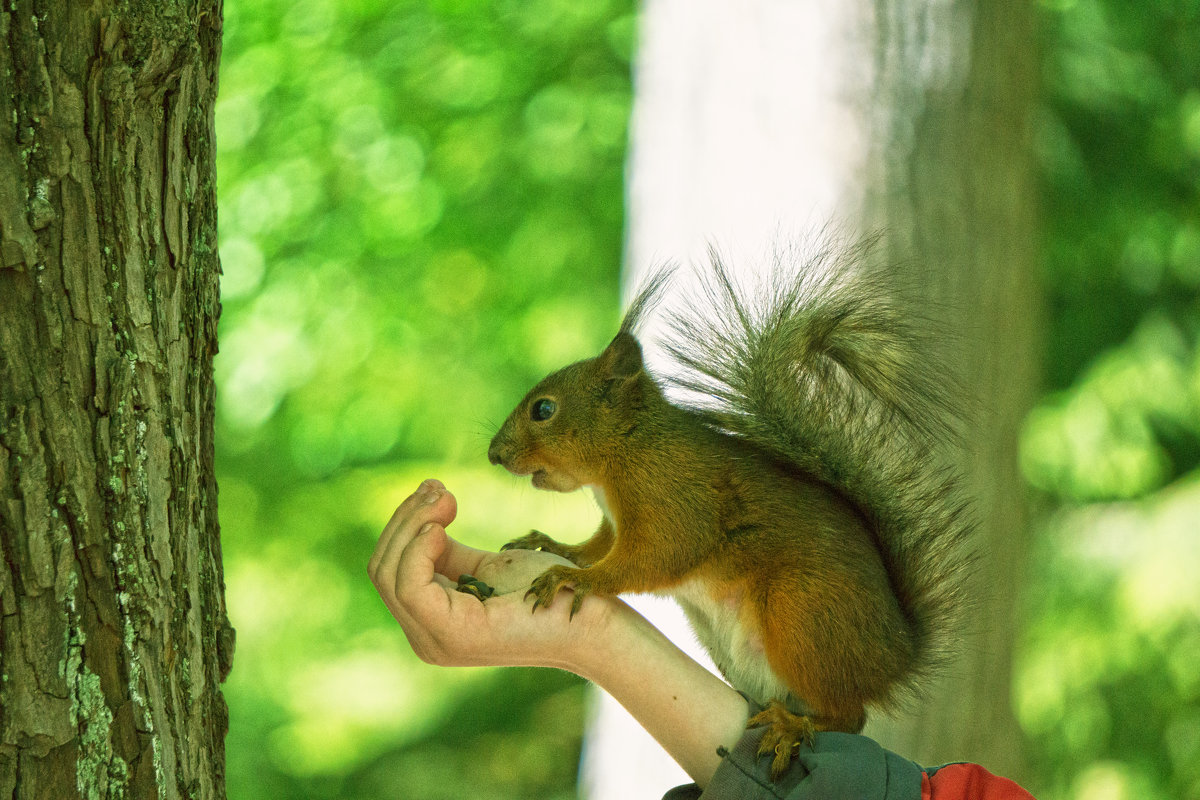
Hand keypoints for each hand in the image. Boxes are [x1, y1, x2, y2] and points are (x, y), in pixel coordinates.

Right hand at [367, 479, 613, 669]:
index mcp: (430, 623)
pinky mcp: (452, 634)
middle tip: (438, 490)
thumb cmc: (547, 590)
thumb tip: (419, 520)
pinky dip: (419, 546)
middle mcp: (425, 639)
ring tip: (445, 500)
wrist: (588, 614)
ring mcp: (435, 642)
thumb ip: (447, 554)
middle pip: (381, 569)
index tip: (438, 491)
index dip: (404, 524)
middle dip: (404, 520)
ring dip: (411, 524)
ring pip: (388, 572)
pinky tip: (442, 526)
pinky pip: (409, 584)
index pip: (387, 570)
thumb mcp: (486, 567)